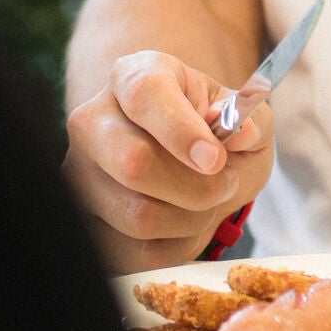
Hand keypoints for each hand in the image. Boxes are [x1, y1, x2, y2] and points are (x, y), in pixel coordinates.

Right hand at [63, 48, 273, 269]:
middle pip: (134, 164)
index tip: (215, 159)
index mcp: (134, 76)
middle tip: (224, 183)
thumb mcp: (243, 117)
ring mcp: (79, 174)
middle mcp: (93, 121)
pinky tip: (186, 225)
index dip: (182, 131)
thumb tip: (243, 133)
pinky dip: (176, 247)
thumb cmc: (214, 133)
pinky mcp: (82, 222)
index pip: (146, 96)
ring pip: (137, 216)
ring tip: (207, 203)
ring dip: (192, 219)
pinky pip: (134, 253)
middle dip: (196, 187)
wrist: (188, 162)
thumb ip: (251, 119)